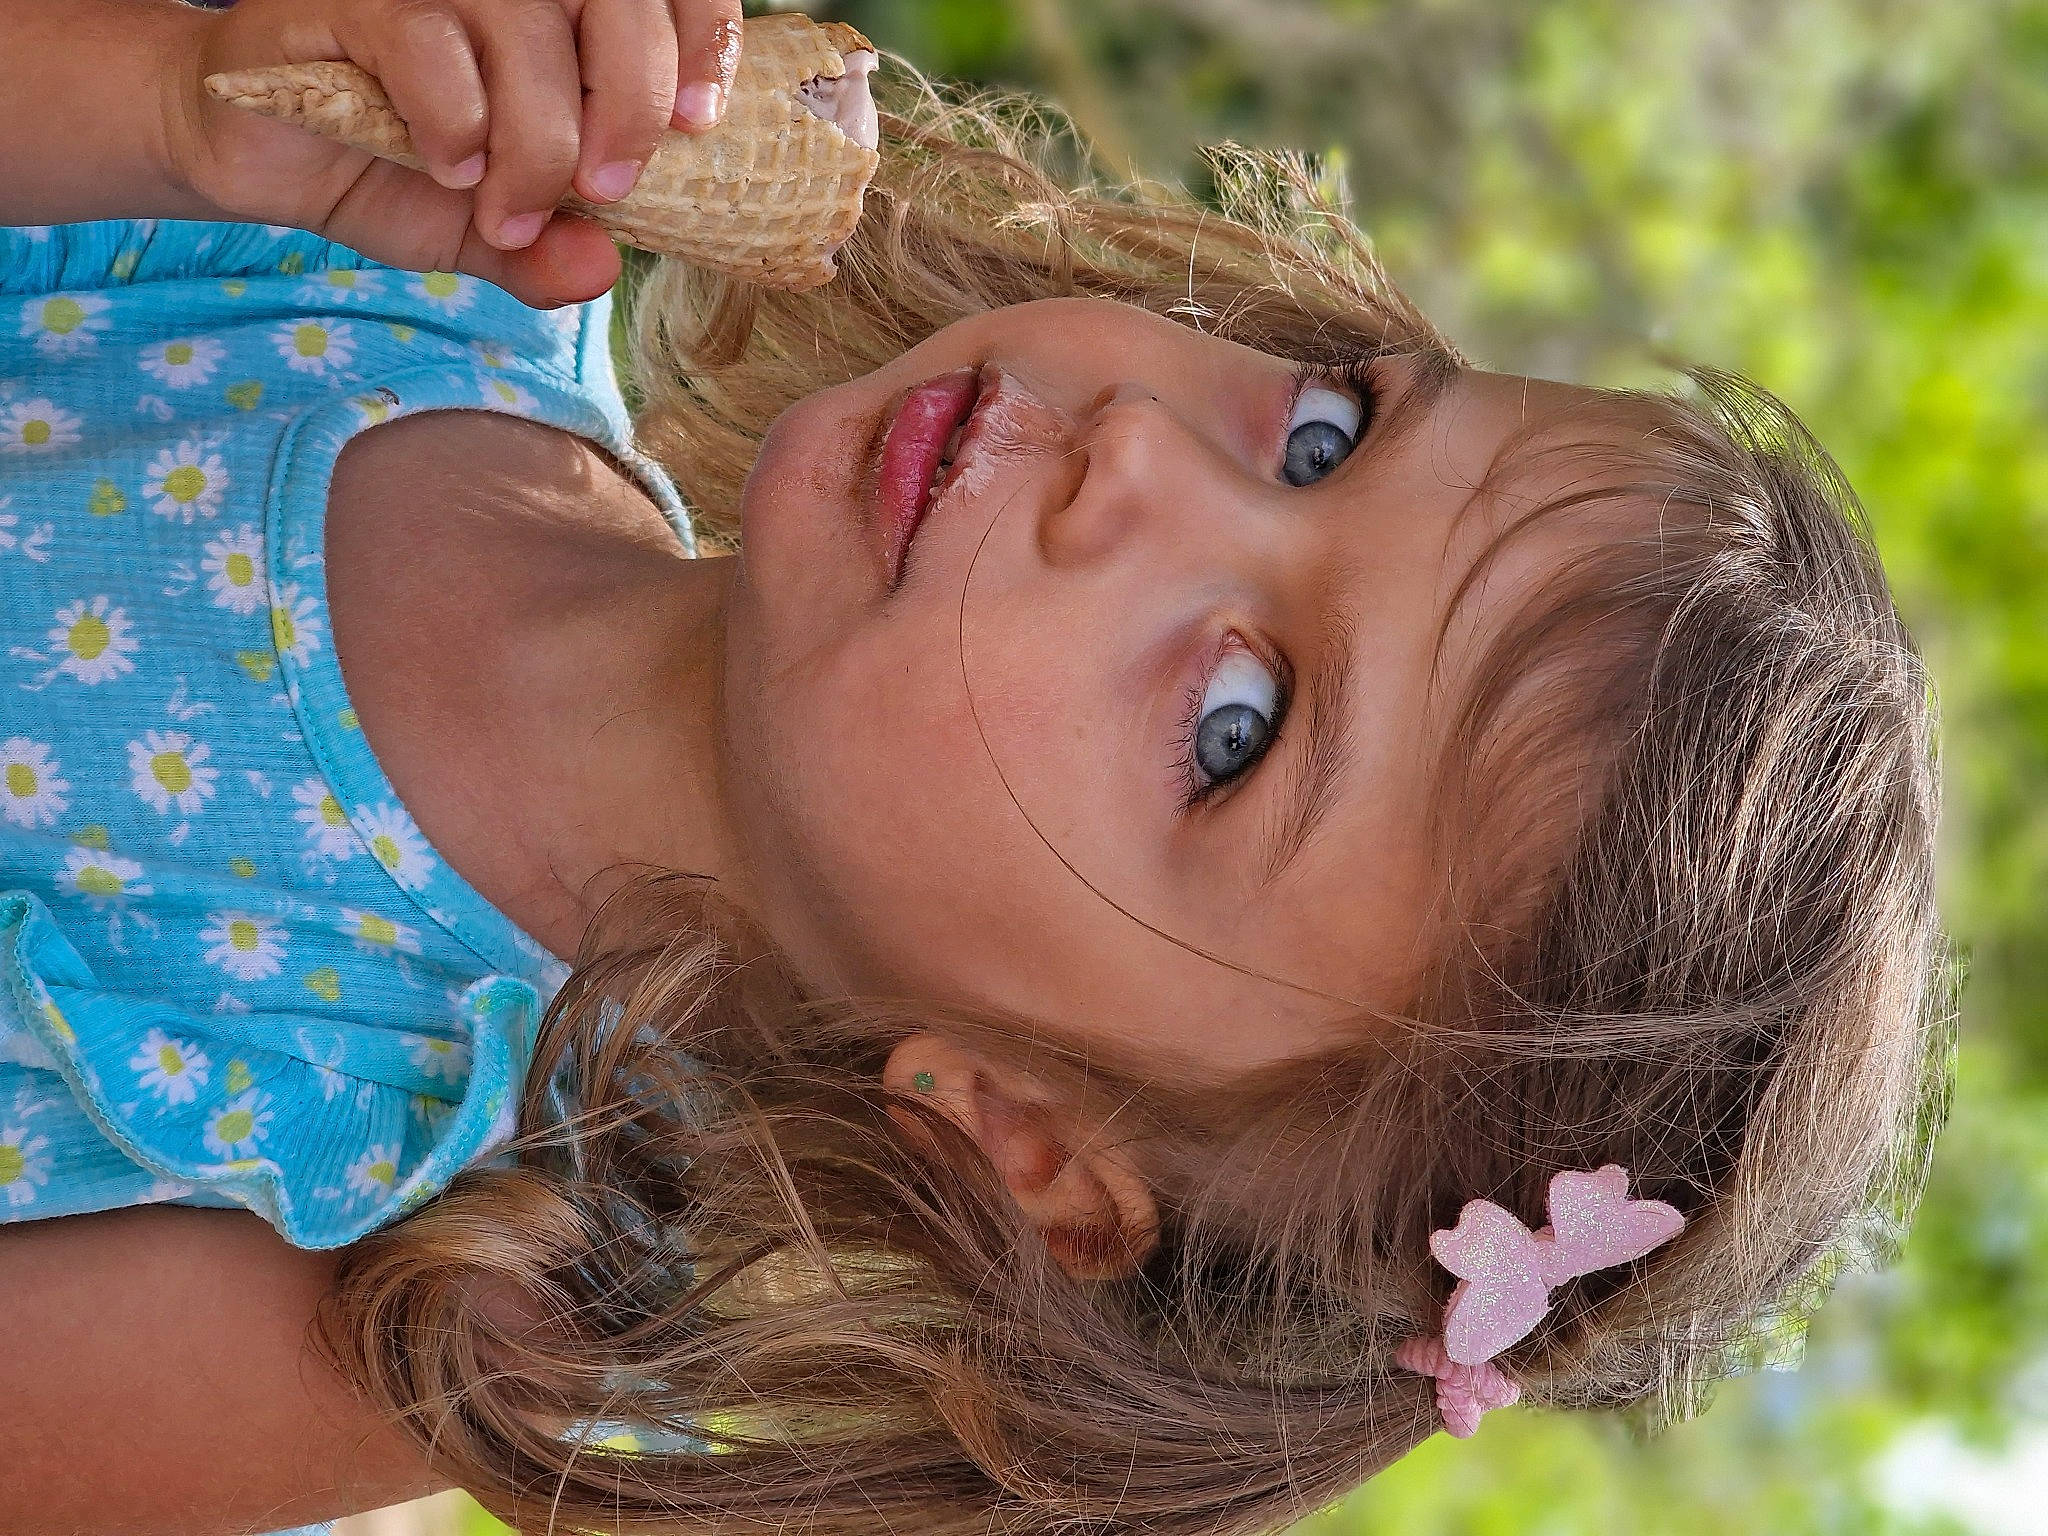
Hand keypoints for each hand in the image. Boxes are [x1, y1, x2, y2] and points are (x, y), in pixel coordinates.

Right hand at [159, 0, 744, 308]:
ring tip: (508, 207)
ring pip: (523, 24)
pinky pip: (429, 45)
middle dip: (627, 101)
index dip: (700, 38)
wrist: (258, 152)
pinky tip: (445, 167)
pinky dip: (455, 123)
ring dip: (535, 137)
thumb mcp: (489, 231)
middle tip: (605, 189)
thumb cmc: (390, 166)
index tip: (698, 123)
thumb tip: (601, 268)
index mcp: (558, 9)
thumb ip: (549, 251)